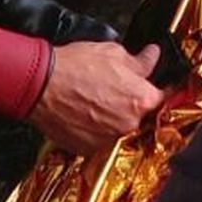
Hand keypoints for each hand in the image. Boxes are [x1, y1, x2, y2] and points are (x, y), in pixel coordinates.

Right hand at [29, 38, 162, 150]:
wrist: (40, 84)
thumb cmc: (73, 67)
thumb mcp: (112, 52)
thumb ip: (139, 61)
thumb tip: (151, 56)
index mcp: (141, 100)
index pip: (161, 98)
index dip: (152, 90)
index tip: (147, 88)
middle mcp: (129, 124)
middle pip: (139, 117)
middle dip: (129, 105)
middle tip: (110, 92)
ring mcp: (108, 140)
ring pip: (118, 130)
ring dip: (111, 119)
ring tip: (92, 102)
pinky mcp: (88, 149)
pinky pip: (98, 140)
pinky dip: (93, 131)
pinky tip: (81, 114)